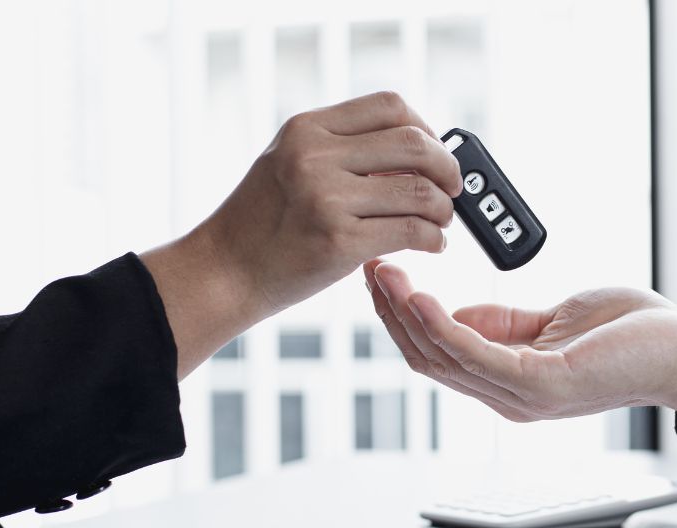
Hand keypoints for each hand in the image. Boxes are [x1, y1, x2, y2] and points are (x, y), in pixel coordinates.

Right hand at [143, 91, 461, 377]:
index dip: (426, 128)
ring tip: (441, 222)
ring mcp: (326, 199)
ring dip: (444, 209)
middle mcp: (315, 157)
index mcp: (306, 130)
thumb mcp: (287, 165)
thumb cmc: (261, 224)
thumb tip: (412, 150)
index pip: (390, 106)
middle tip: (453, 189)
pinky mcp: (339, 242)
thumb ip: (339, 151)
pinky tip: (432, 244)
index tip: (435, 151)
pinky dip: (434, 238)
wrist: (223, 272)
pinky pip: (412, 231)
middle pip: (414, 144)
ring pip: (419, 190)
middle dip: (447, 167)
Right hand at [364, 261, 676, 420]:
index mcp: (507, 382)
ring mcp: (523, 397)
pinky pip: (477, 356)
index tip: (383, 274)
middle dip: (391, 313)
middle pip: (428, 359)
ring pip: (442, 359)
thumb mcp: (550, 321)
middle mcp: (507, 397)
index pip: (436, 356)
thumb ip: (502, 324)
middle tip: (369, 266)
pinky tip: (420, 297)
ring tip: (384, 273)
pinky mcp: (544, 385)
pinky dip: (443, 327)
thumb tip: (456, 315)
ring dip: (406, 315)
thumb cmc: (629, 334)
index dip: (402, 318)